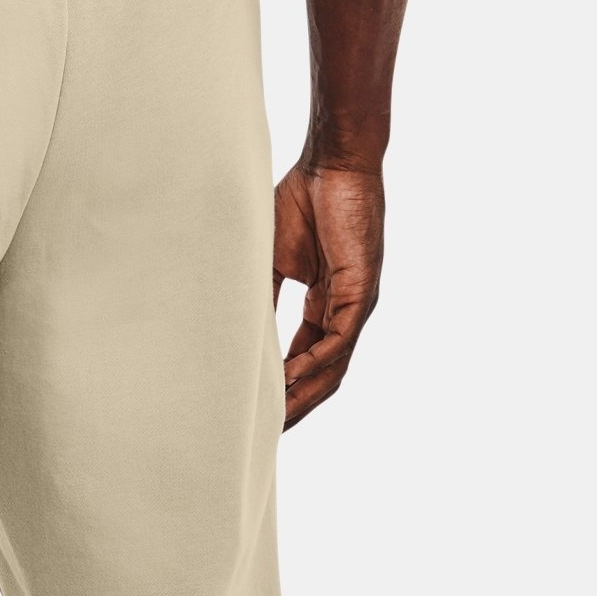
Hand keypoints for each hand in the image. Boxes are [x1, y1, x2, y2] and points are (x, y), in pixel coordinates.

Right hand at [272, 161, 384, 428]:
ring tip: (278, 419)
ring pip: (333, 365)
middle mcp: (344, 310)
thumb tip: (234, 331)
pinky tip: (291, 381)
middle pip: (322, 374)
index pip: (304, 359)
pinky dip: (314, 363)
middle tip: (268, 432)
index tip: (258, 411)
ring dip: (305, 394)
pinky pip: (338, 340)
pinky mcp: (361, 291)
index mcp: (324, 304)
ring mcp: (356, 303)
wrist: (331, 162)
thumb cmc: (301, 199)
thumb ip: (261, 296)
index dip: (283, 387)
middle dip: (296, 404)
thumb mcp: (269, 259)